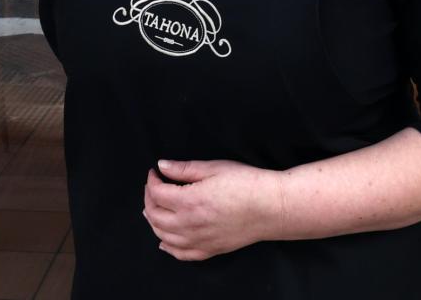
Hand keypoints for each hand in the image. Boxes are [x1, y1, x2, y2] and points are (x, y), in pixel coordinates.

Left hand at [142, 159, 286, 260]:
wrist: (271, 207)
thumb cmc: (246, 184)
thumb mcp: (214, 168)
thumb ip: (184, 169)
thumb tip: (163, 166)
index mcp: (189, 201)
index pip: (157, 193)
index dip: (152, 180)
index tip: (155, 172)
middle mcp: (189, 224)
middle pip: (155, 215)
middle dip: (149, 199)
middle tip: (153, 187)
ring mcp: (199, 240)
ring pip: (163, 235)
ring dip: (154, 221)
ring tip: (154, 208)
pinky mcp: (209, 249)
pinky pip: (181, 253)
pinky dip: (168, 247)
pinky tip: (164, 240)